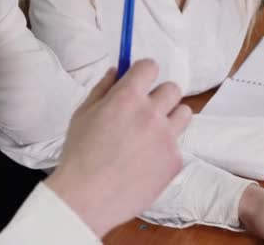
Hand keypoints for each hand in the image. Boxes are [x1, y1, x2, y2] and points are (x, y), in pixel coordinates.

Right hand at [44, 60, 191, 236]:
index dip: (144, 72)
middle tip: (146, 111)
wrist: (86, 198)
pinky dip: (165, 149)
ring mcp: (166, 138)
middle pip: (172, 88)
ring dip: (171, 119)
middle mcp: (151, 113)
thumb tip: (116, 70)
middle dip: (159, 96)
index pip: (150, 66)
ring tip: (151, 134)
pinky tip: (146, 161)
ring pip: (184, 113)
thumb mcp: (82, 114)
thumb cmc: (79, 156)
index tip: (141, 81)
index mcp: (127, 97)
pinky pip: (177, 145)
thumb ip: (103, 88)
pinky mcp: (174, 160)